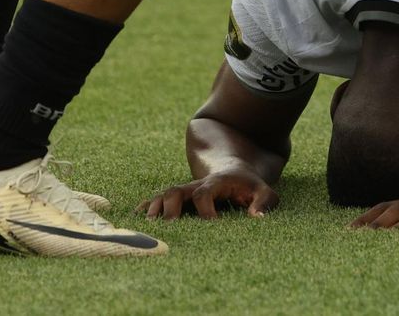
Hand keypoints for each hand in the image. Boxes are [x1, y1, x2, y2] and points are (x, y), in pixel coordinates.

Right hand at [139, 170, 279, 220]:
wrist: (232, 169)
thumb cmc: (248, 186)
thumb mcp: (263, 190)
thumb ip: (264, 203)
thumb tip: (256, 218)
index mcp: (215, 183)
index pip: (204, 194)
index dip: (205, 210)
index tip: (210, 227)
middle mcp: (195, 186)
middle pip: (176, 190)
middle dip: (170, 208)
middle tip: (169, 228)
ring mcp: (184, 191)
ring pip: (163, 195)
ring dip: (154, 209)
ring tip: (148, 228)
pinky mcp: (177, 198)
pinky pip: (156, 200)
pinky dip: (145, 208)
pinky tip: (134, 220)